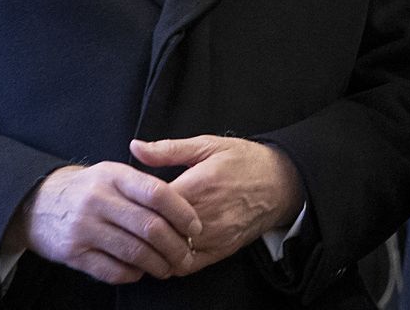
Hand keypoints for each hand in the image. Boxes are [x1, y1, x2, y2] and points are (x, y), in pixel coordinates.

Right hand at [11, 162, 201, 284]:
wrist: (37, 203)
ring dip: (158, 264)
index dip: (182, 212)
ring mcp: (84, 228)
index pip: (157, 193)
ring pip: (133, 252)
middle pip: (149, 226)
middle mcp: (98, 200)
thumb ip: (144, 182)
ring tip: (168, 267)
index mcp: (113, 176)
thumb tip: (184, 202)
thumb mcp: (112, 172)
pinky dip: (132, 274)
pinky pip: (112, 270)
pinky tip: (140, 271)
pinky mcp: (73, 253)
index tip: (196, 226)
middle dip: (175, 245)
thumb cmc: (88, 188)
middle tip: (187, 254)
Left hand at [130, 136, 304, 272]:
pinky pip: (186, 265)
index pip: (152, 203)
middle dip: (140, 226)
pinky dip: (170, 260)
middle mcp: (206, 214)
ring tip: (144, 234)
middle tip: (129, 218)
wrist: (281, 183)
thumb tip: (136, 147)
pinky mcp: (221, 250)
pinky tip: (163, 248)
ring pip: (169, 251)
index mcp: (199, 184)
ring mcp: (214, 236)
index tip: (128, 197)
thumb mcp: (208, 145)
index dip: (135, 202)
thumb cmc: (244, 160)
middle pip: (158, 230)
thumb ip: (168, 149)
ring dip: (153, 246)